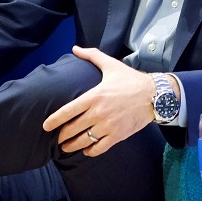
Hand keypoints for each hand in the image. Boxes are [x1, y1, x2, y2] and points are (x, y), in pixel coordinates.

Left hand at [43, 46, 159, 155]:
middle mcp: (99, 112)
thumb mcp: (111, 65)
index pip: (68, 111)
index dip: (54, 120)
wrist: (155, 95)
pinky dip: (90, 151)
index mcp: (94, 96)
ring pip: (84, 140)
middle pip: (73, 129)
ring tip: (66, 147)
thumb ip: (91, 56)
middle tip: (58, 138)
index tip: (46, 126)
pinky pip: (99, 148)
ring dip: (72, 146)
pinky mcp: (118, 135)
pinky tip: (86, 150)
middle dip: (62, 136)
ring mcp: (109, 125)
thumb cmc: (131, 80)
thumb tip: (75, 48)